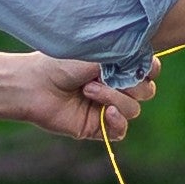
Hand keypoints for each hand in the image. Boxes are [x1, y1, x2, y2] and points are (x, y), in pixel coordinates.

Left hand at [0, 45, 142, 144]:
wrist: (33, 85)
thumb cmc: (60, 62)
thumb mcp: (98, 53)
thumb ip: (126, 57)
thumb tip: (151, 65)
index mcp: (117, 65)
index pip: (151, 70)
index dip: (149, 69)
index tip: (137, 64)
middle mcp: (116, 86)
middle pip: (147, 91)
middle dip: (129, 85)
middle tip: (101, 77)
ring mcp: (107, 107)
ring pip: (134, 110)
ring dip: (114, 99)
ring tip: (88, 91)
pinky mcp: (97, 128)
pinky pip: (121, 131)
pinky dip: (117, 122)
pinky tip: (105, 113)